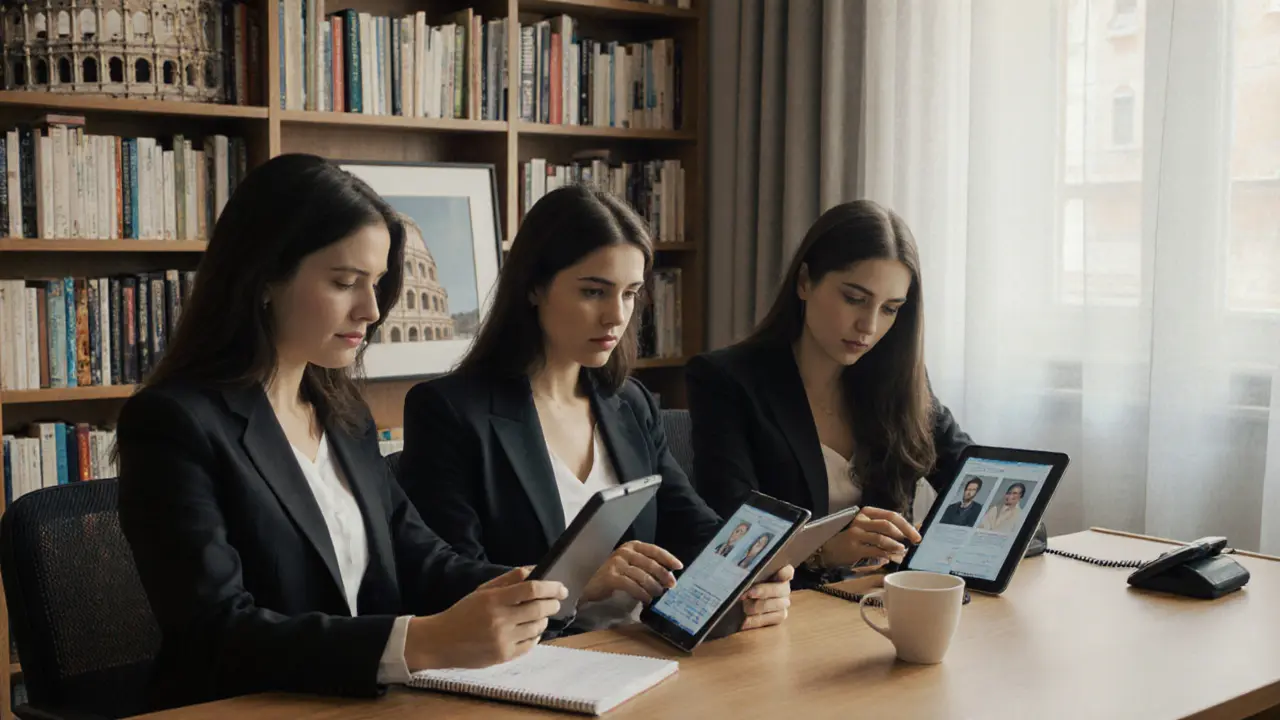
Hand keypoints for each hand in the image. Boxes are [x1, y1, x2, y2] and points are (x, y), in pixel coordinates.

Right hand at [406, 566, 566, 669]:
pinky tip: (530, 631)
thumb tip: (533, 570)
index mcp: (494, 600)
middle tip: (555, 601)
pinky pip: (530, 645)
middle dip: (553, 604)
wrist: (440, 641)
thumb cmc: (463, 613)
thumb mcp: (482, 591)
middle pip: (539, 609)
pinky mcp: (503, 656)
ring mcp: (502, 640)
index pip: (531, 589)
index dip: (551, 587)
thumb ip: (508, 580)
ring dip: (543, 619)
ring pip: (538, 627)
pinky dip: (535, 636)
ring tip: (539, 615)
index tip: (561, 587)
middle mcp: (500, 620)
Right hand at [581, 541, 681, 603]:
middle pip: (650, 563)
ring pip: (642, 575)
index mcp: (632, 546)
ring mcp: (616, 563)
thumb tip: (669, 578)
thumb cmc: (616, 577)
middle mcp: (624, 552)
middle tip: (672, 586)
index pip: (654, 550)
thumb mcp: (632, 567)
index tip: (679, 566)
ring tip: (659, 595)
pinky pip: (631, 585)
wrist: (592, 586)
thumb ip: (647, 568)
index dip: (668, 558)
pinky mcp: (610, 576)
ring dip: (653, 587)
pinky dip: (641, 593)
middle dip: (663, 575)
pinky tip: (647, 600)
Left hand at [739, 564, 793, 629]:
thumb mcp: (743, 572)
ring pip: (776, 605)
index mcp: (779, 572)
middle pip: (780, 589)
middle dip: (763, 591)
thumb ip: (746, 569)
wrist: (737, 598)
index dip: (784, 572)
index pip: (787, 571)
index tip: (779, 573)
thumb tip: (739, 565)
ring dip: (757, 606)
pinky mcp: (779, 616)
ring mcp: (783, 603)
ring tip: (742, 606)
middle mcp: (784, 587)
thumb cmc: (741, 580)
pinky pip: (771, 619)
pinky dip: (756, 620)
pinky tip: (744, 620)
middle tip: (747, 593)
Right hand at [818, 507, 922, 570]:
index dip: (906, 525)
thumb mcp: (867, 527)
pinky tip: (890, 557)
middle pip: (888, 524)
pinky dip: (886, 554)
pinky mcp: (854, 548)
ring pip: (882, 537)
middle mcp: (861, 520)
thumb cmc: (852, 538)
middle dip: (906, 533)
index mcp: (867, 513)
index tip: (917, 535)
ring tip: (901, 550)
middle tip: (915, 542)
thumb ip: (885, 528)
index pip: (891, 515)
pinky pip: (875, 550)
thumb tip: (911, 532)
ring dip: (896, 545)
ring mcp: (857, 534)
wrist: (828, 548)